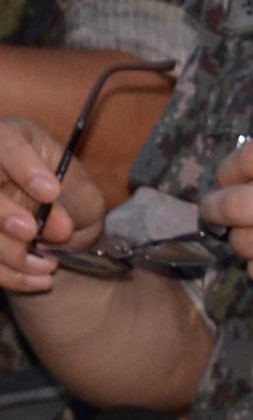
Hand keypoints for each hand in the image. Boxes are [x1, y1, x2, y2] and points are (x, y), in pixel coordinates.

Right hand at [0, 116, 102, 294]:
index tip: (50, 192)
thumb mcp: (77, 187)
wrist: (57, 215)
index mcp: (9, 137)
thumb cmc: (67, 189)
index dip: (24, 168)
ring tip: (46, 267)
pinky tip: (38, 282)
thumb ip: (69, 201)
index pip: (6, 143)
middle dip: (3, 213)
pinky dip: (8, 274)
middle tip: (31, 232)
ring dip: (8, 252)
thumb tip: (55, 229)